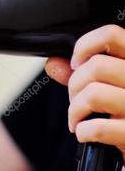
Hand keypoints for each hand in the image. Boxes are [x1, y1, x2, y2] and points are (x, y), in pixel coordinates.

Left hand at [45, 25, 124, 162]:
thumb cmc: (122, 116)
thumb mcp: (107, 89)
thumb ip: (81, 75)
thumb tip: (53, 63)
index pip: (111, 35)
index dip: (84, 47)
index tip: (76, 65)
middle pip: (95, 66)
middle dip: (74, 87)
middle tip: (76, 102)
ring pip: (92, 94)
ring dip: (75, 111)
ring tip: (79, 120)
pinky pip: (97, 128)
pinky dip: (83, 132)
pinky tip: (87, 135)